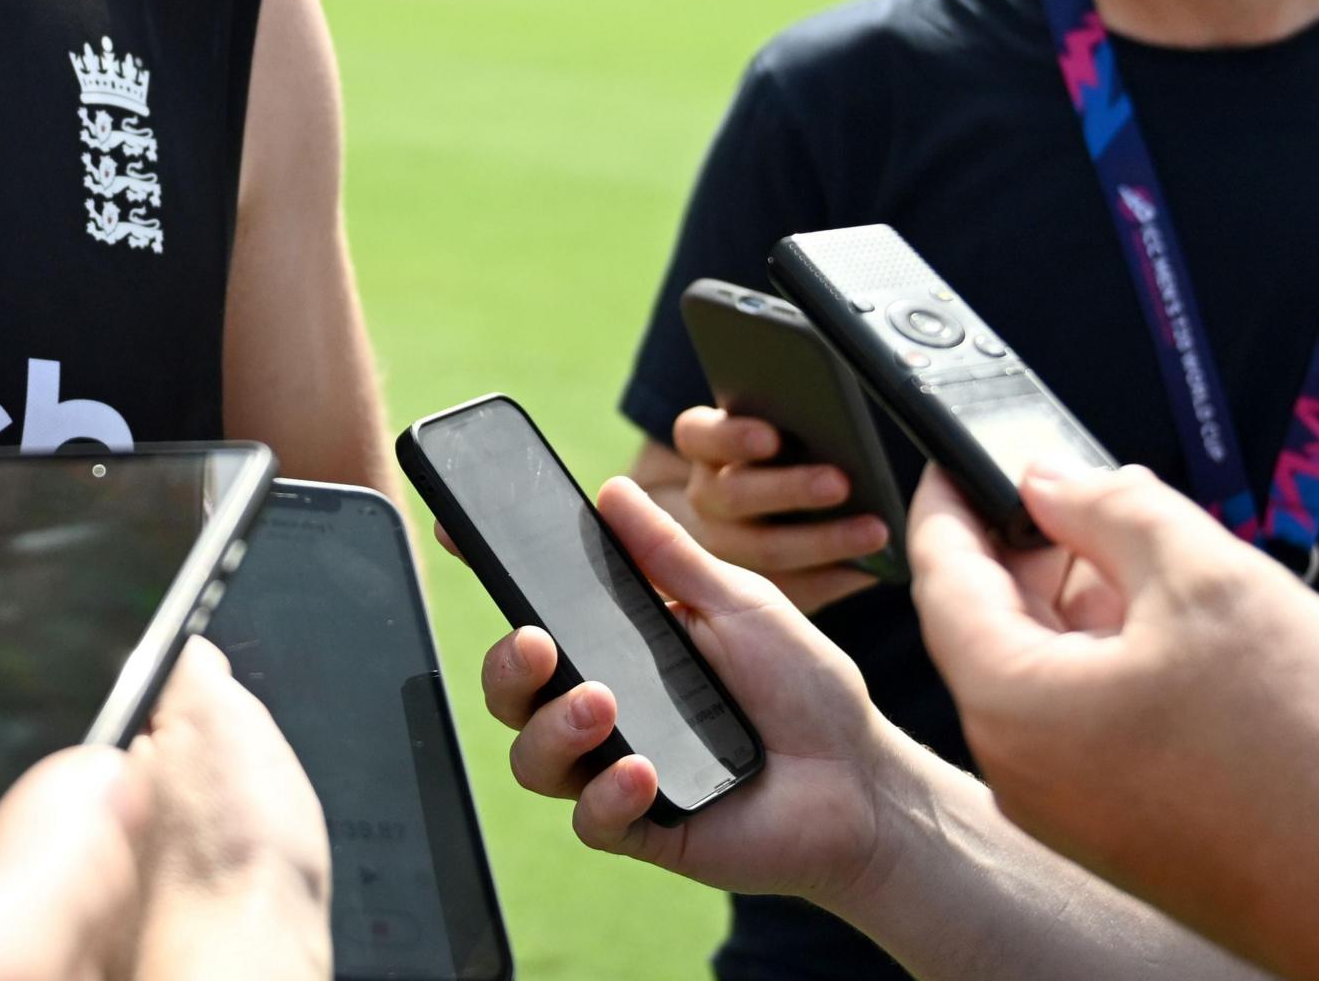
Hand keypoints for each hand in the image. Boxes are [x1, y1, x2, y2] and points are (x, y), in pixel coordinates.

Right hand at [474, 474, 925, 909]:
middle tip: (535, 642)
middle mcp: (604, 708)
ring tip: (603, 707)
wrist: (861, 782)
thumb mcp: (742, 604)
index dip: (490, 573)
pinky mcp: (641, 830)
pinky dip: (606, 794)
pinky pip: (589, 819)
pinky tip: (641, 773)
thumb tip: (612, 490)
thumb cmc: (806, 690)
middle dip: (504, 665)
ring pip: (532, 757)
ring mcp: (615, 770)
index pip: (536, 611)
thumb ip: (673, 555)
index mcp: (618, 647)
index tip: (457, 529)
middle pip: (510, 690)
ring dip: (553, 728)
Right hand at [664, 406, 892, 611]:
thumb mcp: (777, 427)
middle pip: (734, 494)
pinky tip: (871, 568)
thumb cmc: (784, 453)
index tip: (771, 437)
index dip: (732, 436)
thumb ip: (791, 421)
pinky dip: (833, 578)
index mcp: (703, 446)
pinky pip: (791, 589)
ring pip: (763, 549)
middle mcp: (706, 496)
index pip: (698, 435)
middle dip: (790, 489)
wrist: (754, 511)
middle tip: (840, 483)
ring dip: (823, 541)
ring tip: (875, 531)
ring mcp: (722, 545)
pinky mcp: (754, 586)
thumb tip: (836, 424)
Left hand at [909, 461, 1318, 980]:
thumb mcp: (1210, 582)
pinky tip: (1183, 629)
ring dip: (1089, 604)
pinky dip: (1119, 662)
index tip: (958, 455)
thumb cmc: (1304, 760)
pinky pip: (1090, 722)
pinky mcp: (1119, 830)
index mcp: (1013, 703)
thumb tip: (1051, 482)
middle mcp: (1020, 766)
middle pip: (996, 624)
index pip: (942, 575)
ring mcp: (1067, 807)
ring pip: (1051, 672)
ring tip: (1154, 552)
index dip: (953, 501)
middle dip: (1038, 548)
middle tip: (1083, 489)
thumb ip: (1116, 511)